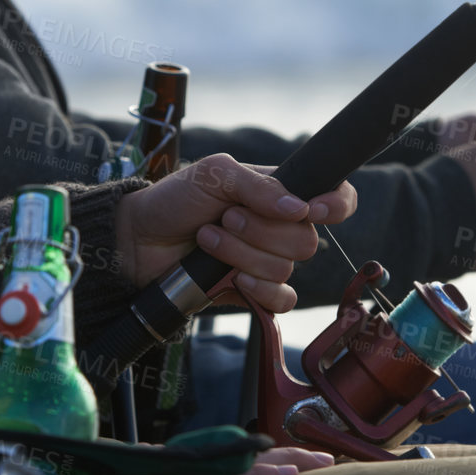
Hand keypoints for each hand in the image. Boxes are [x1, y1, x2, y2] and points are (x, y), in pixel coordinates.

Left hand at [115, 154, 355, 313]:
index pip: (335, 197)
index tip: (311, 209)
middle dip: (261, 230)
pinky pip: (282, 300)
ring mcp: (267, 261)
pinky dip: (259, 290)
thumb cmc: (176, 199)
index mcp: (280, 193)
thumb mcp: (214, 174)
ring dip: (241, 253)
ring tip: (208, 238)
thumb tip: (300, 208)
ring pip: (286, 268)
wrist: (139, 240)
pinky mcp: (254, 292)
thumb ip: (258, 185)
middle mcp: (280, 227)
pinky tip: (234, 280)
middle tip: (225, 217)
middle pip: (306, 240)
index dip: (336, 205)